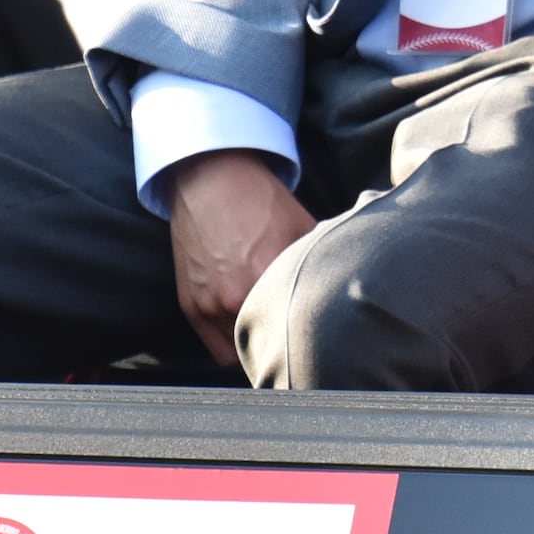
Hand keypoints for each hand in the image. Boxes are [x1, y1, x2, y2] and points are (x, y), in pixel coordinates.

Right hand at [161, 150, 313, 370]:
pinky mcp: (191, 306)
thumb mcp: (302, 226)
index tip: (317, 335)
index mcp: (268, 277)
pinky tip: (248, 332)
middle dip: (284, 343)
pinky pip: (216, 349)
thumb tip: (342, 281)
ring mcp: (209, 305)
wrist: (212, 179)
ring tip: (271, 333)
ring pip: (241, 353)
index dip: (309, 334)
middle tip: (297, 338)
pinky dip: (233, 346)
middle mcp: (235, 297)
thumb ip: (320, 260)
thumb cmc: (259, 200)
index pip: (295, 329)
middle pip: (268, 345)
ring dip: (257, 346)